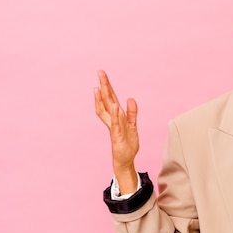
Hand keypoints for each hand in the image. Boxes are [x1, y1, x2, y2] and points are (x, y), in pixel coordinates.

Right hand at [94, 70, 138, 192]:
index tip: (102, 75)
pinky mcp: (117, 135)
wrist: (125, 159)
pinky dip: (114, 114)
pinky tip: (114, 106)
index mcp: (117, 116)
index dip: (107, 87)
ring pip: (107, 110)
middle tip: (100, 72)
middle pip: (106, 100)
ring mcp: (113, 127)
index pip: (110, 98)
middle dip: (103, 86)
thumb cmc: (127, 143)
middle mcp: (113, 119)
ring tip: (100, 86)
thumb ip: (132, 112)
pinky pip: (115, 123)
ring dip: (104, 98)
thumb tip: (130, 99)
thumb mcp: (132, 125)